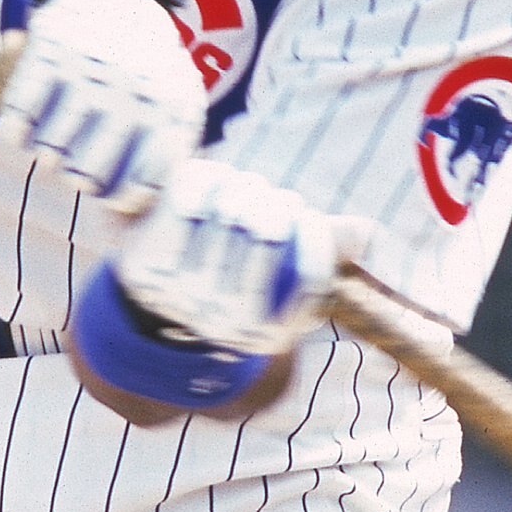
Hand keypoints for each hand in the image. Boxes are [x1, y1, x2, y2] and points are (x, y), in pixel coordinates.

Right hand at [0, 0, 205, 208]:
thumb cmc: (149, 70)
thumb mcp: (177, 106)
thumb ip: (164, 161)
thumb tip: (126, 226)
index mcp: (171, 109)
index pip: (143, 186)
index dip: (121, 203)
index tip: (111, 200)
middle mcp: (132, 90)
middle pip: (87, 176)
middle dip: (79, 180)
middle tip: (77, 173)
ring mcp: (89, 69)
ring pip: (50, 150)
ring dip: (49, 156)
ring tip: (54, 149)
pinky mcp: (51, 49)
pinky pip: (20, 115)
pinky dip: (17, 131)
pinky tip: (23, 131)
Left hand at [113, 160, 350, 353]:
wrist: (145, 296)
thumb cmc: (227, 274)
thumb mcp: (278, 272)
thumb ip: (319, 250)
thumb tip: (366, 232)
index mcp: (266, 333)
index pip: (309, 274)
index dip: (313, 236)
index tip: (304, 216)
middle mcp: (225, 323)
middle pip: (268, 230)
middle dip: (270, 202)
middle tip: (260, 194)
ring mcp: (182, 296)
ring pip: (230, 209)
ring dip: (236, 185)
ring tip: (234, 184)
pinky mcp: (146, 267)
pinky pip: (187, 203)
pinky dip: (200, 181)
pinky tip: (206, 178)